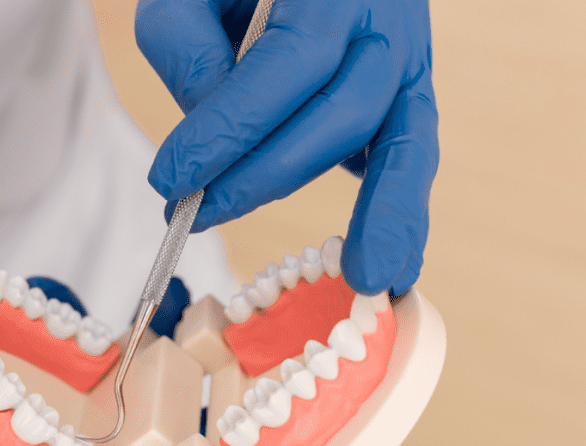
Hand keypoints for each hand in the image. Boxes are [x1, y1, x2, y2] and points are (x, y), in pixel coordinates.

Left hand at [136, 0, 438, 295]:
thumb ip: (187, 44)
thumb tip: (208, 136)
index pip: (286, 65)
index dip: (230, 129)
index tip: (172, 180)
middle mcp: (387, 20)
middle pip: (342, 111)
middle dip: (267, 175)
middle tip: (201, 214)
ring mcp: (410, 58)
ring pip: (403, 141)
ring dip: (383, 214)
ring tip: (368, 280)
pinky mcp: (411, 93)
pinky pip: (413, 155)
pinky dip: (403, 210)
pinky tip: (393, 266)